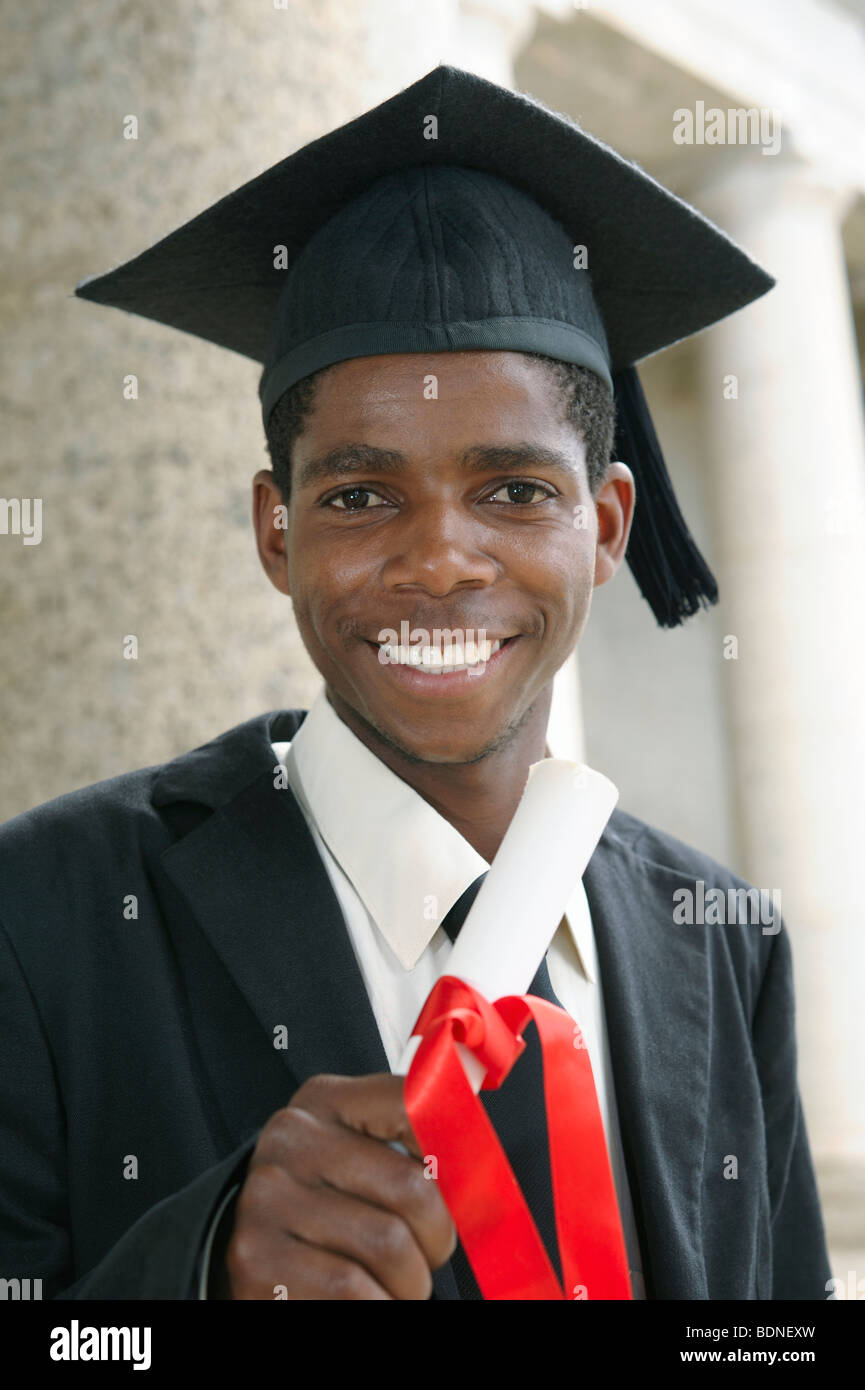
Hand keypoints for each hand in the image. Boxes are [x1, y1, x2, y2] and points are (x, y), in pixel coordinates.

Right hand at [221, 1073, 456, 1299]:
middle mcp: (292, 1140)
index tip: (466, 1187)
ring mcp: (268, 1199)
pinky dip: (379, 1305)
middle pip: (413, 1188)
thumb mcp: (365, 1158)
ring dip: (408, 1283)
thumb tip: (483, 1129)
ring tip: (392, 1282)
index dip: (457, 1152)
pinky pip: (354, 1290)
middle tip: (424, 1254)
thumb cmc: (328, 1211)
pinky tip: (367, 1298)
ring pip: (390, 1246)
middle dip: (435, 1240)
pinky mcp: (258, 1260)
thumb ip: (416, 1137)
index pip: (414, 1103)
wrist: (261, 1258)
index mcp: (325, 1102)